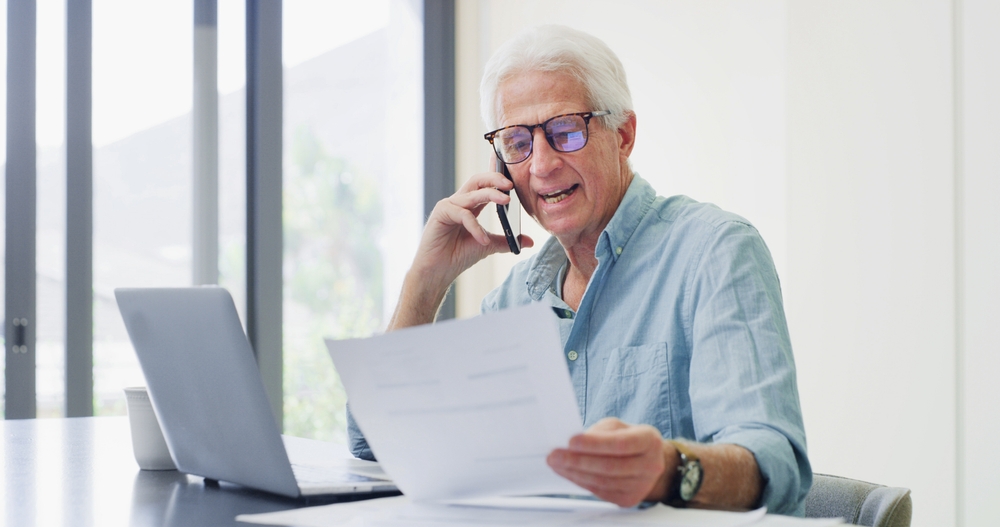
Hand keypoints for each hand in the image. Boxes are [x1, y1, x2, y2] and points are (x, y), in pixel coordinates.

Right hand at [411, 168, 533, 286]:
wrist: (438, 272)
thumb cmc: (457, 256)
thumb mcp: (488, 246)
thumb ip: (507, 241)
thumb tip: (530, 242)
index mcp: (470, 206)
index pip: (485, 185)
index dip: (496, 174)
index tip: (511, 170)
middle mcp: (459, 202)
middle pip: (477, 181)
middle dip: (494, 178)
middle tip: (511, 184)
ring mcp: (449, 206)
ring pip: (472, 194)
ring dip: (491, 195)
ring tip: (506, 200)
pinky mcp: (441, 214)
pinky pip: (462, 214)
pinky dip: (475, 227)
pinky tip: (482, 240)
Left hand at [547, 417, 671, 507]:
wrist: (649, 462)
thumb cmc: (629, 439)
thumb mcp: (618, 427)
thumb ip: (599, 432)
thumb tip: (572, 444)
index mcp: (649, 441)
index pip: (620, 444)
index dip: (594, 444)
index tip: (571, 441)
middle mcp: (650, 465)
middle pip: (610, 466)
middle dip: (578, 461)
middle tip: (555, 455)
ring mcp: (641, 485)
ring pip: (603, 482)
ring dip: (575, 473)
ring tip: (557, 464)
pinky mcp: (629, 499)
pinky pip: (601, 492)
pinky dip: (581, 482)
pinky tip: (569, 473)